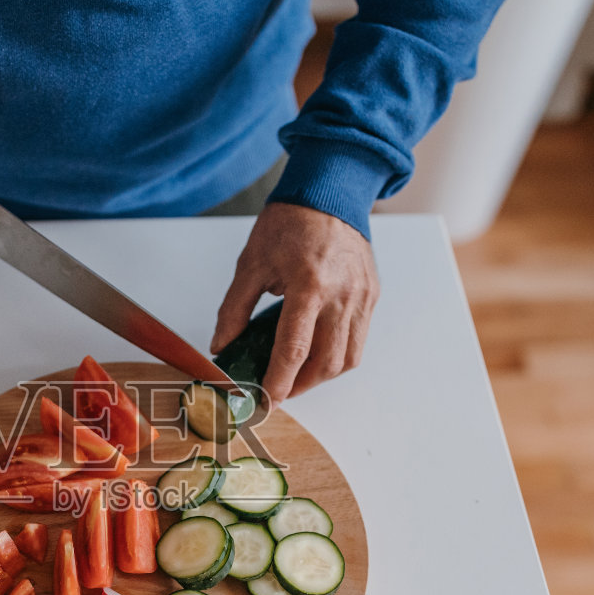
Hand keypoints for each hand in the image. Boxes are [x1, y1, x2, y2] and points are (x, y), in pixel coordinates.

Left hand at [211, 202, 378, 402]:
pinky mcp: (372, 296)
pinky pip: (358, 339)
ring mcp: (362, 297)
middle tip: (278, 391)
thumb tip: (222, 345)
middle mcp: (342, 294)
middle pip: (326, 362)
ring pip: (348, 358)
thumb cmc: (290, 223)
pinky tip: (317, 353)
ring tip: (297, 377)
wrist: (330, 194)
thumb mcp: (252, 263)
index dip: (280, 380)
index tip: (267, 400)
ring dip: (321, 376)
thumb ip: (235, 308)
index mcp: (309, 284)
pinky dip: (338, 355)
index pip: (295, 348)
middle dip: (300, 385)